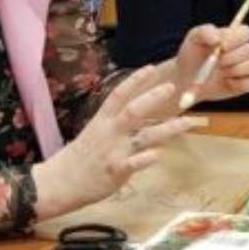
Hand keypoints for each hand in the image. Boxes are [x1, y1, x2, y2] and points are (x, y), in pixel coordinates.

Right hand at [32, 66, 205, 216]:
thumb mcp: (95, 132)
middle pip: (133, 110)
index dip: (135, 80)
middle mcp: (110, 132)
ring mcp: (114, 151)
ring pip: (144, 136)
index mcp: (102, 120)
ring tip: (189, 121)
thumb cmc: (81, 156)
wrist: (60, 182)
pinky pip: (134, 164)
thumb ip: (116, 122)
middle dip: (153, 97)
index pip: (119, 95)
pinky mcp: (116, 171)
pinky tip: (160, 154)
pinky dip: (146, 158)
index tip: (152, 67)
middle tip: (172, 86)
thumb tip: (137, 110)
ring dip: (168, 128)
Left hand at [170, 23, 248, 109]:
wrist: (186, 79)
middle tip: (218, 62)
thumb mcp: (193, 39)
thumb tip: (218, 39)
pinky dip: (243, 83)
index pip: (246, 32)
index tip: (222, 46)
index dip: (237, 38)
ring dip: (238, 69)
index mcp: (232, 37)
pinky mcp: (246, 84)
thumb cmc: (191, 55)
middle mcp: (242, 51)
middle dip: (232, 57)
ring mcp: (245, 68)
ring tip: (222, 73)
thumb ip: (205, 32)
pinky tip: (228, 83)